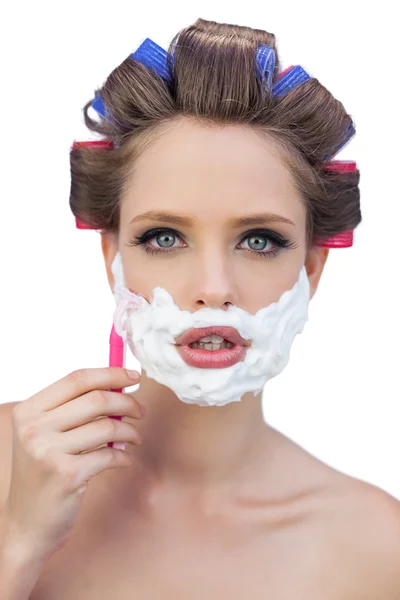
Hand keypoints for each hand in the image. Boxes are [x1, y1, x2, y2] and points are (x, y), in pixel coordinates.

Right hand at [3, 367, 143, 563]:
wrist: (26, 524)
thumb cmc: (43, 473)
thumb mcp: (45, 435)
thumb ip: (74, 409)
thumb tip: (118, 385)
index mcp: (28, 411)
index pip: (77, 379)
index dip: (110, 374)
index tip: (133, 376)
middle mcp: (34, 429)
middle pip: (96, 400)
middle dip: (127, 403)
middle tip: (140, 411)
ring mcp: (48, 452)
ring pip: (107, 427)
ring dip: (129, 432)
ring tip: (134, 438)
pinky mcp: (66, 475)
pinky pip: (109, 456)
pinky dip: (124, 457)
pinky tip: (124, 460)